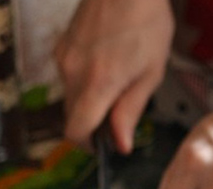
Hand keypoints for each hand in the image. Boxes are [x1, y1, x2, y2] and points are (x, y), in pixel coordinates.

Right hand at [54, 0, 173, 152]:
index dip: (87, 145)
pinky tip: (104, 61)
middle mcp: (73, 73)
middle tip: (118, 112)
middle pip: (72, 116)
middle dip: (92, 122)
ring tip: (116, 78)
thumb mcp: (151, 71)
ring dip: (88, 100)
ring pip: (70, 96)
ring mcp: (63, 58)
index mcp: (98, 84)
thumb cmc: (146, 19)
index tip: (101, 145)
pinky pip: (68, 75)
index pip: (76, 131)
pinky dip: (83, 80)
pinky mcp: (61, 46)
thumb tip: (121, 144)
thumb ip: (131, 110)